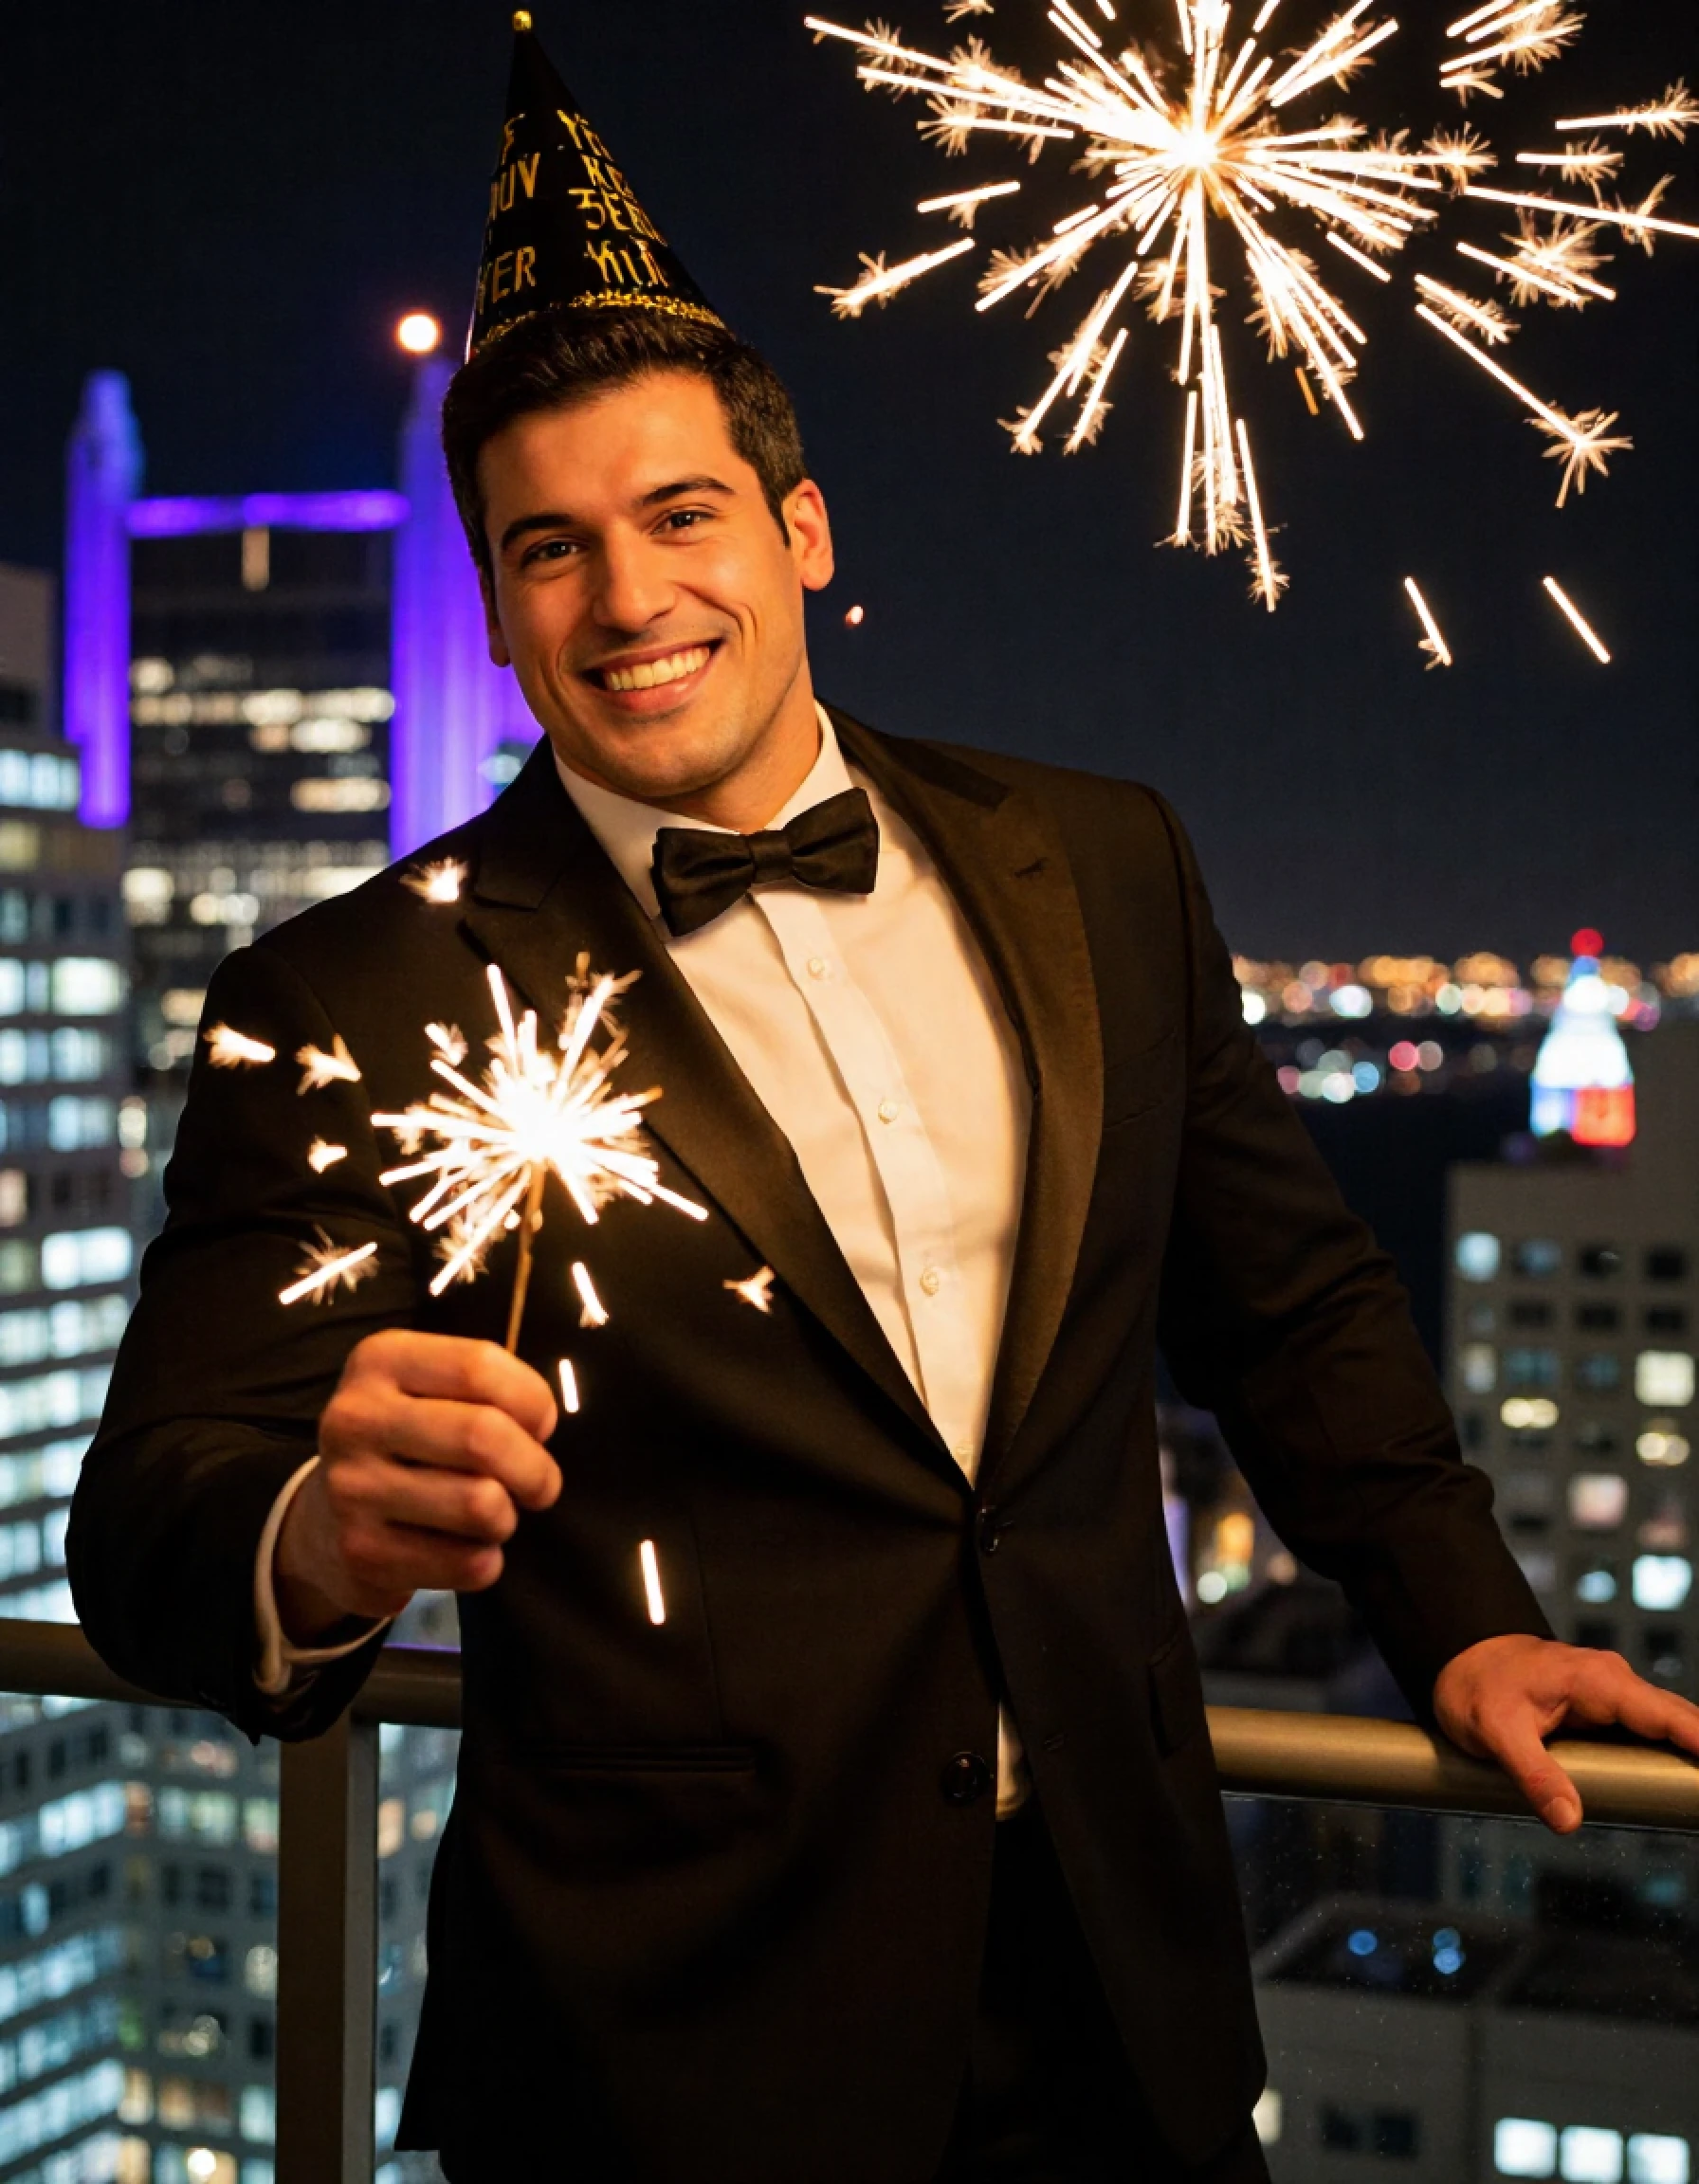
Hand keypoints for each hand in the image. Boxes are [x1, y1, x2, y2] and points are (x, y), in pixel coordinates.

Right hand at [276, 1330, 560, 1640]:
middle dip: (535, 1468)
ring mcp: (352, 1488)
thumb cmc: (409, 1444)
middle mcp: (356, 1418)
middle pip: (483, 1434)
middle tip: (539, 1484)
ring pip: (481, 1503)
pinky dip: (485, 1561)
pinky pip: (467, 1562)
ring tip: (492, 1515)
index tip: (541, 1426)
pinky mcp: (362, 1553)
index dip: (532, 1401)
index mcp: (381, 1360)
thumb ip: (486, 1390)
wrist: (329, 1520)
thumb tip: (541, 1425)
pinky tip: (463, 1549)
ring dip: (506, 1517)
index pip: (479, 1366)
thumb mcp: (432, 1391)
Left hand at [1434, 1632, 1698, 1833]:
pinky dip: (1667, 1754)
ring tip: (1695, 1796)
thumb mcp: (1496, 1732)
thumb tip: (1569, 1821)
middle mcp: (1613, 1683)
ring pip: (1665, 1729)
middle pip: (1678, 1722)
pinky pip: (1645, 1734)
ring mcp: (1611, 1696)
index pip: (1668, 1716)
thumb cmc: (1475, 1686)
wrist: (1458, 1659)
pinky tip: (1682, 1781)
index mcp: (1597, 1681)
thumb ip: (1533, 1775)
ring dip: (1689, 1755)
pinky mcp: (1603, 1711)